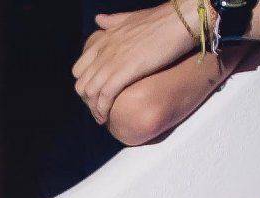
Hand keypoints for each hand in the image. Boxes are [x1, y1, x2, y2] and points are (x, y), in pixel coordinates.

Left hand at [72, 3, 195, 124]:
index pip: (79, 69)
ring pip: (90, 93)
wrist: (180, 20)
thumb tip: (98, 19)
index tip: (95, 95)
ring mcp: (112, 60)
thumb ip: (113, 21)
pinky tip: (106, 118)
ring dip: (94, 109)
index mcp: (103, 39)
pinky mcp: (124, 71)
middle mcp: (104, 50)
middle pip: (82, 84)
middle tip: (98, 110)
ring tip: (102, 118)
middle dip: (87, 101)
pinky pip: (105, 96)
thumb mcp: (131, 17)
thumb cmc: (162, 19)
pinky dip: (103, 109)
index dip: (85, 85)